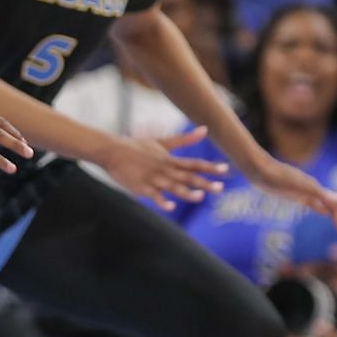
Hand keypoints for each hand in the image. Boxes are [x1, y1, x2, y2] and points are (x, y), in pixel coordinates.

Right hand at [98, 127, 227, 211]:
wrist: (111, 150)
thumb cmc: (137, 146)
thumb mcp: (162, 141)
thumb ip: (185, 139)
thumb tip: (205, 130)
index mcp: (170, 159)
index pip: (194, 164)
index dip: (210, 167)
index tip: (225, 170)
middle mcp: (164, 169)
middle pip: (187, 177)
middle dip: (204, 183)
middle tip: (220, 188)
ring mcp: (153, 179)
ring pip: (172, 187)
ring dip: (186, 192)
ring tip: (200, 197)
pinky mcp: (141, 187)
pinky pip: (154, 196)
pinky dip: (162, 201)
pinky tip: (171, 207)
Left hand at [248, 157, 336, 238]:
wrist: (257, 168)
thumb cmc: (276, 176)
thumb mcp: (297, 185)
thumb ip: (318, 192)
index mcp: (317, 189)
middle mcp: (314, 190)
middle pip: (336, 207)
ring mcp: (305, 192)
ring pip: (326, 206)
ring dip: (336, 216)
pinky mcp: (295, 194)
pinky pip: (312, 203)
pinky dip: (320, 209)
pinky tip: (323, 213)